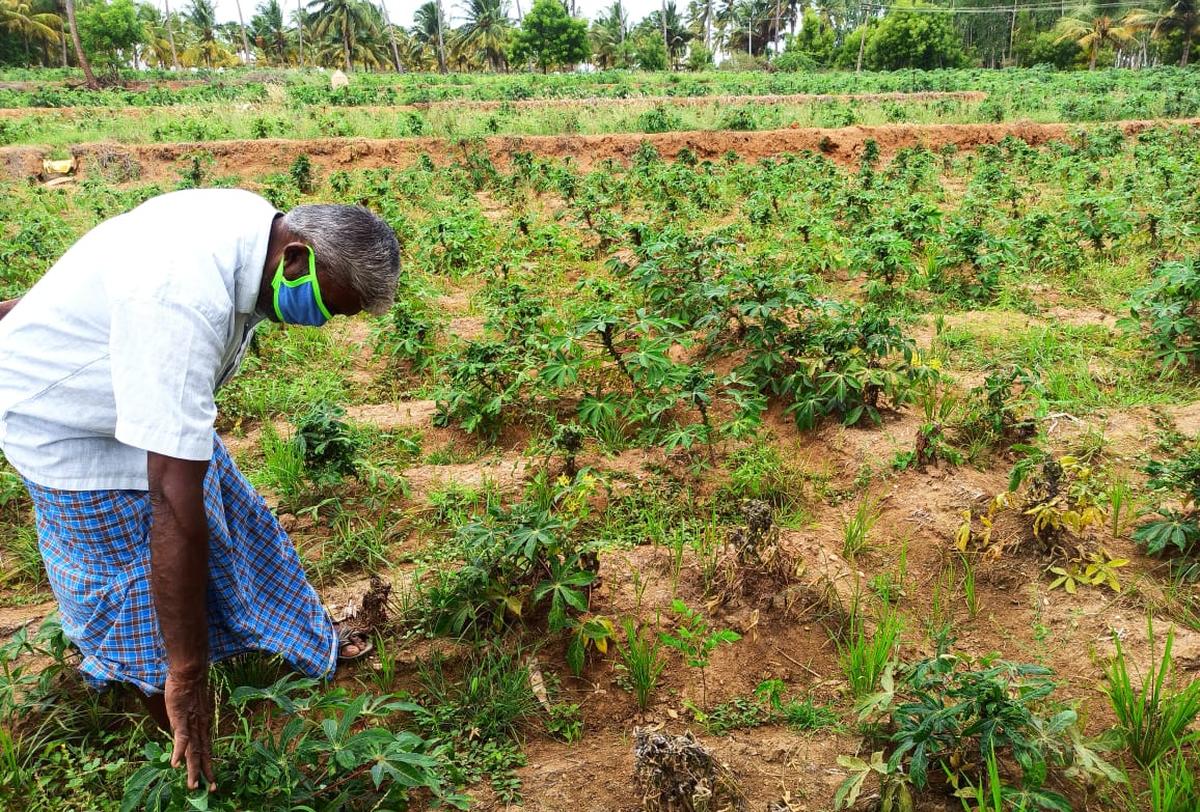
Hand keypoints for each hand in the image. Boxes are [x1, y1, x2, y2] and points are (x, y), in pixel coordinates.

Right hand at [164, 669, 216, 791]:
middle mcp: (199, 727)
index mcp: (202, 726)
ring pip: (193, 750)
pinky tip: (176, 764)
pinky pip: (181, 738)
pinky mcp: (181, 718)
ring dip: (192, 769)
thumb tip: (183, 730)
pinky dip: (179, 751)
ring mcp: (191, 724)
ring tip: (193, 786)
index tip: (212, 780)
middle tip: (210, 791)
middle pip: (202, 754)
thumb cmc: (189, 687)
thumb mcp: (189, 709)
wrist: (190, 672)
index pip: (206, 749)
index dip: (208, 765)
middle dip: (205, 773)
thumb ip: (188, 720)